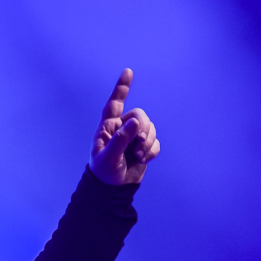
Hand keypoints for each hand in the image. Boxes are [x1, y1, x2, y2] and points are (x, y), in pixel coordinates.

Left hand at [90, 68, 159, 184]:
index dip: (122, 88)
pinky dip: (151, 151)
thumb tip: (135, 122)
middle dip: (143, 128)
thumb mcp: (108, 157)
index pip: (114, 104)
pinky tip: (141, 160)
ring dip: (147, 143)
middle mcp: (121, 128)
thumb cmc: (104, 172)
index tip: (128, 72)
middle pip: (140, 115)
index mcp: (107, 127)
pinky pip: (155, 142)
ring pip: (150, 128)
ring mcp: (134, 137)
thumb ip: (121, 139)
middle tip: (138, 143)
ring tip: (137, 156)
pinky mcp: (144, 147)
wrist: (113, 189)